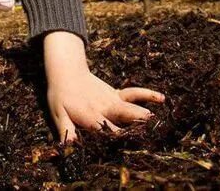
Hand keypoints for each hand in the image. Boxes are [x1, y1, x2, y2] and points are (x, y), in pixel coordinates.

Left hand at [44, 31, 163, 141]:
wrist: (66, 71)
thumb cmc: (60, 96)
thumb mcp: (58, 113)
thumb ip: (65, 129)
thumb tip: (69, 144)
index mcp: (91, 117)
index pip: (106, 132)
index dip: (116, 141)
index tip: (127, 149)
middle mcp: (105, 109)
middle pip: (121, 118)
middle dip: (133, 126)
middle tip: (147, 134)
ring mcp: (113, 100)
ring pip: (130, 106)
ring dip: (142, 112)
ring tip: (155, 119)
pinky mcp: (117, 93)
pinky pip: (134, 93)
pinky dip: (148, 94)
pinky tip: (162, 98)